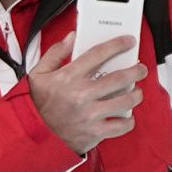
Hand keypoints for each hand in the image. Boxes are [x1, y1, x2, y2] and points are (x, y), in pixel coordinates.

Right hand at [28, 36, 146, 153]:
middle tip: (140, 69)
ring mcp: (90, 114)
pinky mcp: (95, 132)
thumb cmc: (37, 103)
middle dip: (136, 71)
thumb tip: (73, 37)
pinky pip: (122, 126)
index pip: (98, 54)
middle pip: (119, 78)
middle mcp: (81, 94)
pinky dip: (129, 120)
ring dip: (136, 94)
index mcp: (68, 77)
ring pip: (125, 101)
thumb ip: (55, 53)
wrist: (31, 134)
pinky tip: (128, 115)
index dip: (117, 45)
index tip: (128, 41)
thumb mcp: (38, 74)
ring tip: (137, 91)